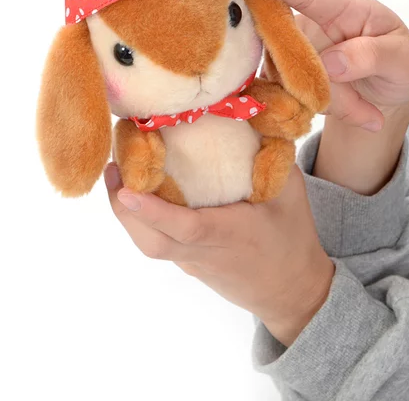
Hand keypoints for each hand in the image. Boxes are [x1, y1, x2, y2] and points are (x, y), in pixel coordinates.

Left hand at [104, 162, 335, 347]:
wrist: (292, 292)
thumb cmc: (293, 240)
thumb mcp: (292, 195)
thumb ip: (275, 160)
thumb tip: (254, 117)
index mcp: (231, 235)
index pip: (188, 227)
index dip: (154, 210)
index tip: (126, 188)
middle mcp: (206, 252)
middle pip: (153, 242)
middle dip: (124, 209)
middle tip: (114, 168)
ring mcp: (194, 262)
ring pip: (151, 245)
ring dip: (128, 214)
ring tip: (119, 176)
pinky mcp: (191, 264)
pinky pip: (160, 243)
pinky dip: (143, 220)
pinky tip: (142, 194)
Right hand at [241, 0, 408, 131]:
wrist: (389, 93)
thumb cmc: (399, 63)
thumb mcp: (403, 61)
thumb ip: (371, 56)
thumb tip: (330, 63)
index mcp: (345, 7)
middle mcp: (313, 23)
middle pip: (284, 37)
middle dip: (305, 70)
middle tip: (345, 94)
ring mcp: (296, 50)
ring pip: (292, 78)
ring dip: (331, 99)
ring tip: (366, 108)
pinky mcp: (287, 75)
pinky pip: (295, 97)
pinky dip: (327, 109)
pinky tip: (359, 111)